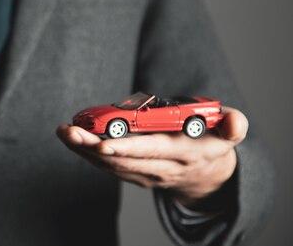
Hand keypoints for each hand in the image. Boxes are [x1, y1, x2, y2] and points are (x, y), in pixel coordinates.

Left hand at [56, 107, 247, 207]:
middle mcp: (162, 167)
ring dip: (84, 150)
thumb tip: (236, 123)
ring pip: (110, 164)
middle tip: (71, 132)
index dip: (128, 149)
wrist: (207, 176)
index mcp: (184, 153)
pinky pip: (107, 166)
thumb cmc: (212, 142)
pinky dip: (87, 153)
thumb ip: (233, 125)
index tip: (104, 143)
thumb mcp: (230, 132)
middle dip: (93, 147)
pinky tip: (71, 138)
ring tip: (64, 132)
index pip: (153, 151)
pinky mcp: (134, 174)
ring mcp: (146, 174)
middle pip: (123, 159)